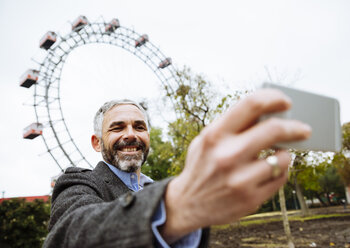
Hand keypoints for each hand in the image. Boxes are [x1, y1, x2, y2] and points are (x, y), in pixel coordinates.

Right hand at [160, 89, 310, 241]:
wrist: (187, 203)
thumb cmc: (202, 165)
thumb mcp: (207, 140)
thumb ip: (232, 125)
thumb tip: (269, 111)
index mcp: (215, 135)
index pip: (251, 104)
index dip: (274, 98)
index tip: (286, 101)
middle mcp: (227, 156)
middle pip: (275, 129)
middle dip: (295, 127)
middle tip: (304, 129)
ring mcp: (239, 180)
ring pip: (283, 157)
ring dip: (285, 153)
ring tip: (278, 154)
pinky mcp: (250, 199)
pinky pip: (280, 178)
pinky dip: (279, 171)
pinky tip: (269, 171)